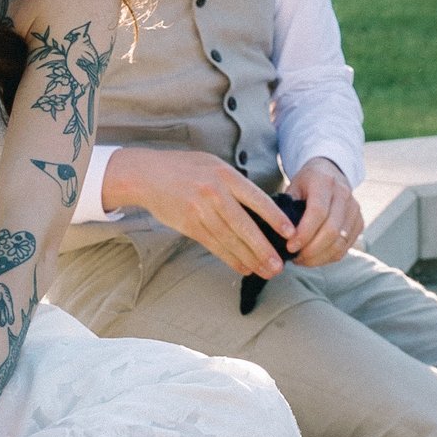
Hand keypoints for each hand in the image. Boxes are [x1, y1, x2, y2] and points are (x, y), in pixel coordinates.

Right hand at [101, 146, 297, 278]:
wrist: (147, 175)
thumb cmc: (184, 168)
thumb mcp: (213, 165)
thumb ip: (235, 183)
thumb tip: (261, 208)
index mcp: (225, 175)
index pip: (257, 199)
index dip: (275, 218)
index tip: (289, 233)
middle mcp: (214, 193)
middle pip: (244, 226)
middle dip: (263, 249)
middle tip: (279, 266)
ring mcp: (200, 210)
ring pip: (230, 240)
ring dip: (249, 259)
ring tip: (265, 271)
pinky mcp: (189, 225)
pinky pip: (214, 246)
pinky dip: (230, 259)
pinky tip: (243, 268)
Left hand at [286, 159, 363, 264]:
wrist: (329, 172)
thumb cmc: (306, 183)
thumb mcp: (293, 187)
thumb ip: (287, 208)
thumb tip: (280, 236)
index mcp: (324, 181)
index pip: (318, 212)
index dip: (304, 233)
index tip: (290, 247)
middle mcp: (343, 194)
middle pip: (332, 230)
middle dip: (311, 250)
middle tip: (295, 257)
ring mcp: (354, 209)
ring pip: (340, 242)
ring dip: (319, 257)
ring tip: (302, 260)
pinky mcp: (359, 222)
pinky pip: (345, 247)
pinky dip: (328, 257)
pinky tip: (313, 258)